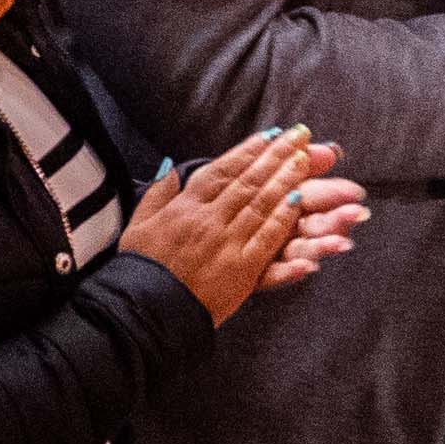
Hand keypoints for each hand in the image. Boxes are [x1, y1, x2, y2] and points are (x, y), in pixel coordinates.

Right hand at [121, 129, 367, 321]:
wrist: (147, 308)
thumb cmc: (141, 267)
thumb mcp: (139, 224)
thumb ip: (158, 194)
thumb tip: (169, 168)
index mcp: (184, 207)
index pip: (221, 170)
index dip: (248, 151)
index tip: (269, 135)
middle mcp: (208, 219)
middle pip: (247, 181)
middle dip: (275, 156)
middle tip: (298, 137)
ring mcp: (226, 242)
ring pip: (261, 204)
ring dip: (285, 180)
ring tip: (305, 160)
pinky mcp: (241, 268)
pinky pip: (267, 238)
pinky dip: (284, 218)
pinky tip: (300, 202)